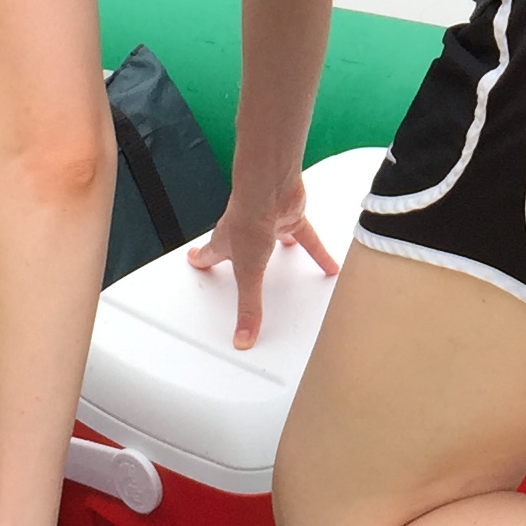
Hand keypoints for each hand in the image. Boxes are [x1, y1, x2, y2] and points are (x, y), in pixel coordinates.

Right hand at [188, 175, 338, 349]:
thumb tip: (242, 336)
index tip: (196, 260)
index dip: (202, 259)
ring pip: (275, 240)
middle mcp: (244, 232)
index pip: (209, 255)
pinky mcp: (290, 216)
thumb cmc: (249, 220)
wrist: (269, 189)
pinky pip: (306, 238)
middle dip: (237, 254)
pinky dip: (318, 253)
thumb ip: (249, 307)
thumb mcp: (248, 274)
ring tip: (288, 260)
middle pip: (238, 245)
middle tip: (236, 261)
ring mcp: (267, 223)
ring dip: (281, 249)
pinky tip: (328, 264)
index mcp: (225, 243)